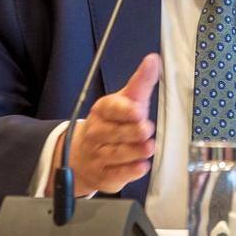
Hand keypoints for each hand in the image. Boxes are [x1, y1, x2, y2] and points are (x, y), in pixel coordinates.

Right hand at [48, 53, 159, 195]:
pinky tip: (141, 166)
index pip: (111, 108)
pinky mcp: (104, 175)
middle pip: (115, 132)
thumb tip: (153, 60)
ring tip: (148, 147)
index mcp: (103, 111)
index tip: (137, 110)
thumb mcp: (125, 100)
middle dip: (132, 131)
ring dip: (134, 151)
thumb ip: (141, 82)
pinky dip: (129, 171)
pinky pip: (116, 174)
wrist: (83, 155)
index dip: (124, 110)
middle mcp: (98, 132)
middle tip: (146, 128)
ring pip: (117, 153)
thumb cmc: (111, 123)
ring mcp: (99, 155)